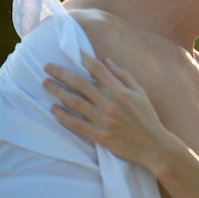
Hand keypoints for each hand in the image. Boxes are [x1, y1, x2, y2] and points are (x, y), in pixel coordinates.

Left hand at [43, 53, 173, 167]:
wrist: (153, 145)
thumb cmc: (147, 117)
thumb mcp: (140, 92)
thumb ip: (123, 76)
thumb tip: (106, 61)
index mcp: (121, 91)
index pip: (98, 70)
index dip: (84, 59)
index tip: (73, 53)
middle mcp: (110, 104)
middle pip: (80, 84)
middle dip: (62, 73)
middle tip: (47, 66)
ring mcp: (103, 120)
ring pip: (74, 102)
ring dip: (57, 92)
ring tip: (45, 83)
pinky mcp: (99, 135)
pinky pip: (76, 124)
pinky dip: (63, 116)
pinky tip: (53, 108)